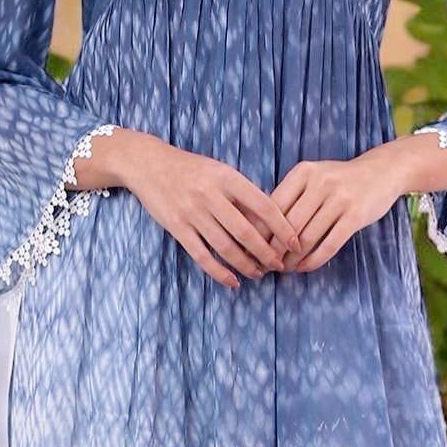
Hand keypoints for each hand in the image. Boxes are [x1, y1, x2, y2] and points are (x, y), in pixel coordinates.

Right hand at [121, 137, 302, 290]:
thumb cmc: (192, 169)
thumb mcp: (221, 172)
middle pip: (246, 231)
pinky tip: (233, 281)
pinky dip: (219, 272)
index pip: (264, 205)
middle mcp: (211, 195)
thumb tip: (272, 221)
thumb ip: (243, 194)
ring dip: (246, 265)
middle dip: (267, 253)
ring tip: (259, 273)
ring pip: (226, 247)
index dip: (283, 227)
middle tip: (280, 266)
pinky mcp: (177, 227)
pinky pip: (202, 255)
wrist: (150, 165)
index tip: (296, 243)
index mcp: (227, 178)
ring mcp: (192, 212)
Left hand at [267, 150, 404, 275]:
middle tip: (266, 264)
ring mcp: (339, 199)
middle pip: (288, 225)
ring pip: (307, 238)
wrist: (382, 171)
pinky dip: (314, 260)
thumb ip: (290, 196)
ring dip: (293, 259)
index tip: (253, 248)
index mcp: (303, 172)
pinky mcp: (356, 216)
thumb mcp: (313, 177)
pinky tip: (305, 268)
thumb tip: (259, 227)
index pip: (273, 205)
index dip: (261, 230)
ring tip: (285, 268)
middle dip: (274, 249)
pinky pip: (329, 244)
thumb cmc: (339, 179)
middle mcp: (320, 182)